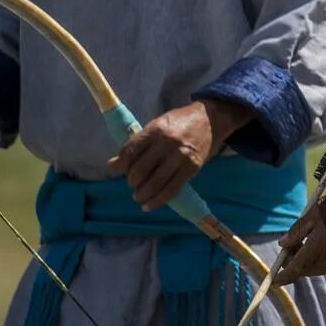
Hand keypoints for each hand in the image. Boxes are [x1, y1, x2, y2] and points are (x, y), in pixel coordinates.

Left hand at [108, 99, 248, 210]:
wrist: (211, 119)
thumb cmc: (180, 121)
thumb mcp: (157, 124)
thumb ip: (138, 143)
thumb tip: (114, 164)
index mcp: (156, 129)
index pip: (130, 151)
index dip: (120, 164)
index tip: (116, 170)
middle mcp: (168, 143)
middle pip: (140, 170)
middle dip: (131, 181)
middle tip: (132, 183)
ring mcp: (181, 156)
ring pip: (155, 183)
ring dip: (142, 194)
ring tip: (139, 197)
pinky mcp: (192, 168)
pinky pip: (171, 190)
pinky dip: (157, 201)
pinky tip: (149, 205)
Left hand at [274, 204, 325, 285]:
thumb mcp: (314, 214)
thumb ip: (296, 231)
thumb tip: (283, 244)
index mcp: (316, 249)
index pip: (294, 270)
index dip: (281, 277)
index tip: (272, 283)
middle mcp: (325, 261)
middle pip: (302, 269)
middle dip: (293, 261)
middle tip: (289, 245)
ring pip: (312, 268)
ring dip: (304, 259)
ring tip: (304, 240)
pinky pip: (323, 265)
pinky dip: (315, 258)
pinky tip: (317, 243)